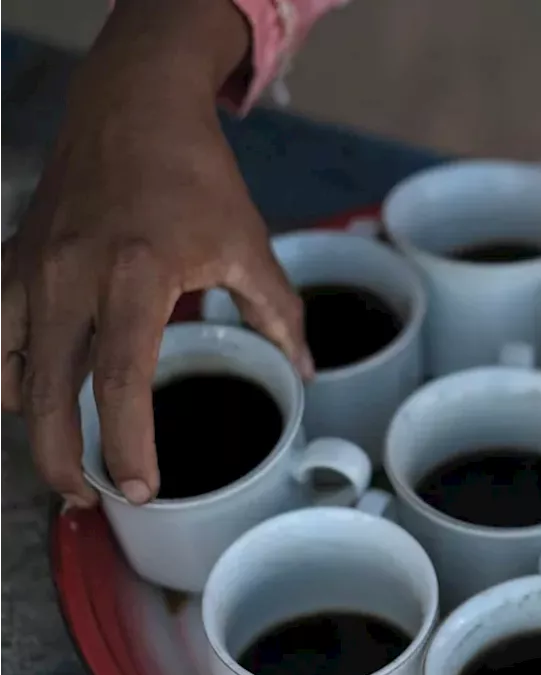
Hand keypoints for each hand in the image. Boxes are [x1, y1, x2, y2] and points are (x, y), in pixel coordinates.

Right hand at [0, 0, 310, 507]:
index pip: (120, 380)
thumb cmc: (195, 174)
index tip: (139, 489)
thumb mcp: (248, 242)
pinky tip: (34, 392)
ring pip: (6, 368)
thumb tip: (306, 370)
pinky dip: (7, 371)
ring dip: (29, 420)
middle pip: (46, 394)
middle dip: (61, 458)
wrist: (132, 106)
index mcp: (133, 277)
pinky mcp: (12, 259)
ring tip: (63, 453)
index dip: (126, 443)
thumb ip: (278, 312)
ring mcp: (30, 269)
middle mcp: (68, 279)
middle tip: (88, 498)